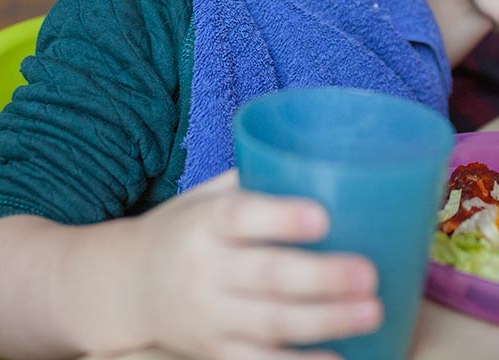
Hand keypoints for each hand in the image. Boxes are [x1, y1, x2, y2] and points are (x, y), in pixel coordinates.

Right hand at [132, 171, 380, 359]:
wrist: (126, 285)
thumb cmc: (189, 226)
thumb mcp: (210, 194)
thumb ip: (260, 179)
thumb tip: (330, 159)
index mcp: (205, 221)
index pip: (240, 216)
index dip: (280, 217)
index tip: (323, 217)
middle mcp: (204, 270)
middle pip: (265, 275)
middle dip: (321, 277)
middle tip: (369, 273)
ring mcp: (208, 317)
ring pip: (269, 323)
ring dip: (324, 321)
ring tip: (371, 311)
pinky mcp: (214, 353)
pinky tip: (337, 359)